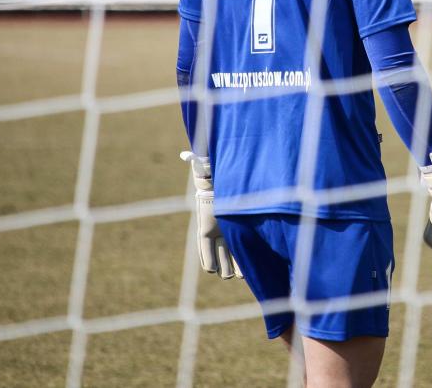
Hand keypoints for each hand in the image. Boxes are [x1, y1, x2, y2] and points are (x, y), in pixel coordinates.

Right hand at [180, 151, 242, 279]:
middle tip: (229, 275)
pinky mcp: (239, 231)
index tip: (210, 269)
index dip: (207, 256)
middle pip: (218, 252)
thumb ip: (198, 166)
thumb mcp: (208, 172)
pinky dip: (239, 260)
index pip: (204, 243)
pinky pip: (237, 249)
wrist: (230, 176)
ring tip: (240, 276)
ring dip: (233, 265)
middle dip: (223, 264)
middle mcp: (216, 228)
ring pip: (228, 254)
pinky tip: (244, 271)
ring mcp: (228, 231)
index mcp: (206, 221)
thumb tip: (187, 155)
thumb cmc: (217, 175)